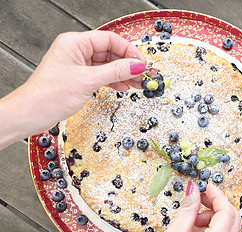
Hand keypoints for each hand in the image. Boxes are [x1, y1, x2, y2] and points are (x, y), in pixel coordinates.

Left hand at [0, 31, 145, 148]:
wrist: (31, 114)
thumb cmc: (48, 95)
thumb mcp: (88, 81)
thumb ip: (116, 71)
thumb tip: (136, 65)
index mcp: (75, 43)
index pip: (110, 40)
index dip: (129, 51)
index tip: (142, 63)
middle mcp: (76, 50)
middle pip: (111, 52)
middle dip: (128, 64)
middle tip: (143, 75)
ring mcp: (78, 64)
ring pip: (108, 65)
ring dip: (123, 74)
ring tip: (137, 83)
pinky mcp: (79, 77)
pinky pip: (102, 74)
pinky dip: (114, 80)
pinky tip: (124, 86)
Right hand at [136, 182, 240, 231]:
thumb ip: (187, 210)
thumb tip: (194, 190)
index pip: (227, 212)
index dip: (218, 195)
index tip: (207, 187)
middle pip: (232, 218)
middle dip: (217, 205)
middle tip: (199, 198)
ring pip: (228, 227)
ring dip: (212, 217)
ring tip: (190, 222)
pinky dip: (210, 229)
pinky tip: (192, 231)